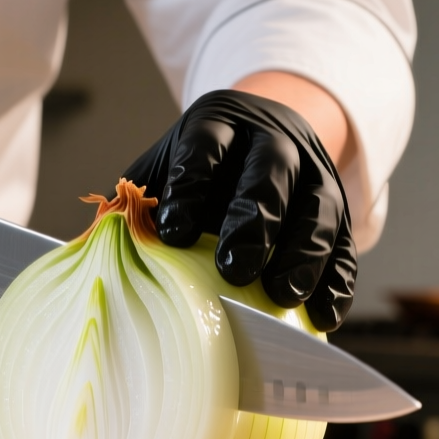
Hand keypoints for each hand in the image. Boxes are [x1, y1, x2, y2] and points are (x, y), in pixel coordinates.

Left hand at [123, 90, 355, 331]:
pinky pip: (347, 245)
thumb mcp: (161, 169)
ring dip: (304, 252)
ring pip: (320, 206)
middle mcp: (275, 140)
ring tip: (283, 294)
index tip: (170, 232)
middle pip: (271, 171)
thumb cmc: (198, 171)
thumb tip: (92, 250)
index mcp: (220, 123)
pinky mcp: (342, 211)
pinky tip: (323, 314)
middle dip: (254, 221)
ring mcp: (316, 173)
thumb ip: (131, 205)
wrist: (261, 140)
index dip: (190, 187)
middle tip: (236, 268)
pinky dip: (337, 281)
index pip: (206, 145)